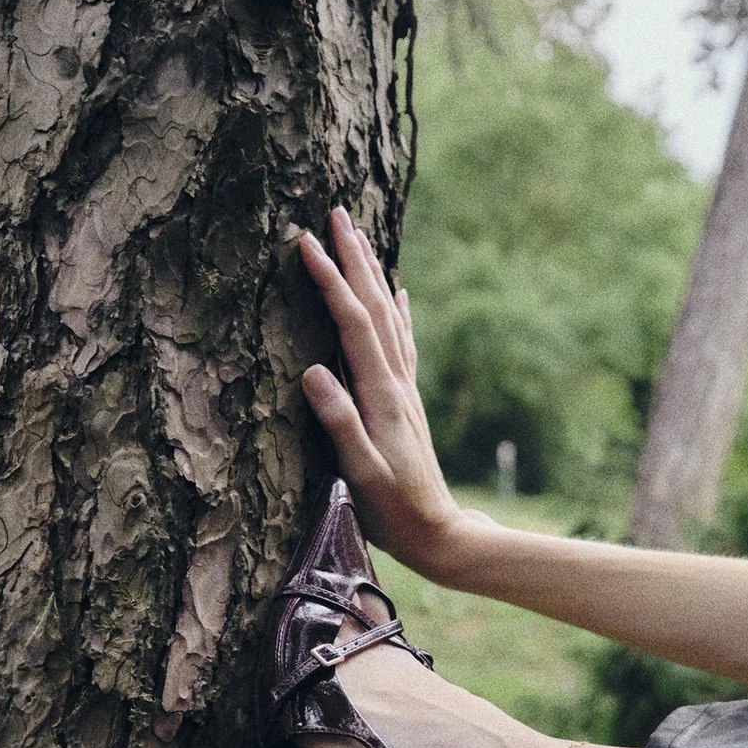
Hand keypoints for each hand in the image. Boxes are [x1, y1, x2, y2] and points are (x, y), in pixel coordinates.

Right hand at [298, 207, 472, 577]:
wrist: (440, 533)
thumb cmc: (393, 511)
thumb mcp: (359, 473)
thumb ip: (338, 423)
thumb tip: (313, 370)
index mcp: (381, 394)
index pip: (352, 323)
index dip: (330, 281)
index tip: (307, 241)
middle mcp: (396, 383)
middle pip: (375, 307)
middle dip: (354, 258)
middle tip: (336, 213)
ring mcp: (404, 390)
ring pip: (390, 317)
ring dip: (373, 274)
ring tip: (359, 236)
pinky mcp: (407, 402)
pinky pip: (403, 342)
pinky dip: (398, 311)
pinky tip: (401, 292)